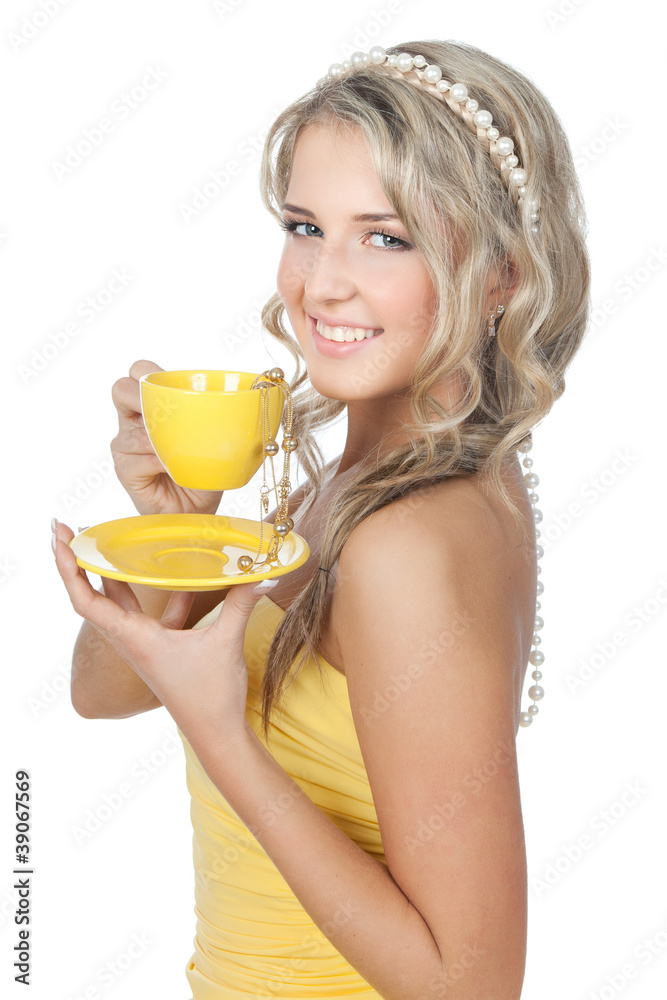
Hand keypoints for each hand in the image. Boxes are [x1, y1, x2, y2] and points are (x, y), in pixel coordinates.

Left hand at [52, 520, 272, 752]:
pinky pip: (146, 614)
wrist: (215, 734)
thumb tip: (261, 572)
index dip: (69, 568)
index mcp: (134, 638)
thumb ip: (239, 604)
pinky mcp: (158, 649)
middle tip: (70, 529)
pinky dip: (151, 594)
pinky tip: (178, 578)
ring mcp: (142, 646)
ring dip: (107, 575)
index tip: (61, 538)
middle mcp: (130, 640)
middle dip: (77, 563)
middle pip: (92, 596)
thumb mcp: (225, 643)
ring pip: (116, 604)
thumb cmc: (211, 695)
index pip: (86, 599)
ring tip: (107, 543)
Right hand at [111, 359, 223, 515]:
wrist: (197, 509)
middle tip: (165, 413)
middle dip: (141, 397)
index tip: (168, 385)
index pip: (138, 372)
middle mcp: (134, 421)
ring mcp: (125, 445)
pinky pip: (136, 459)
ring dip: (160, 441)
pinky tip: (172, 471)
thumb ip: (213, 415)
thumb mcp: (211, 438)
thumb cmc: (203, 471)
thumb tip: (243, 399)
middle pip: (121, 389)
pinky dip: (158, 463)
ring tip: (180, 455)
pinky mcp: (124, 469)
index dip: (145, 372)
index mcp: (152, 406)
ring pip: (133, 430)